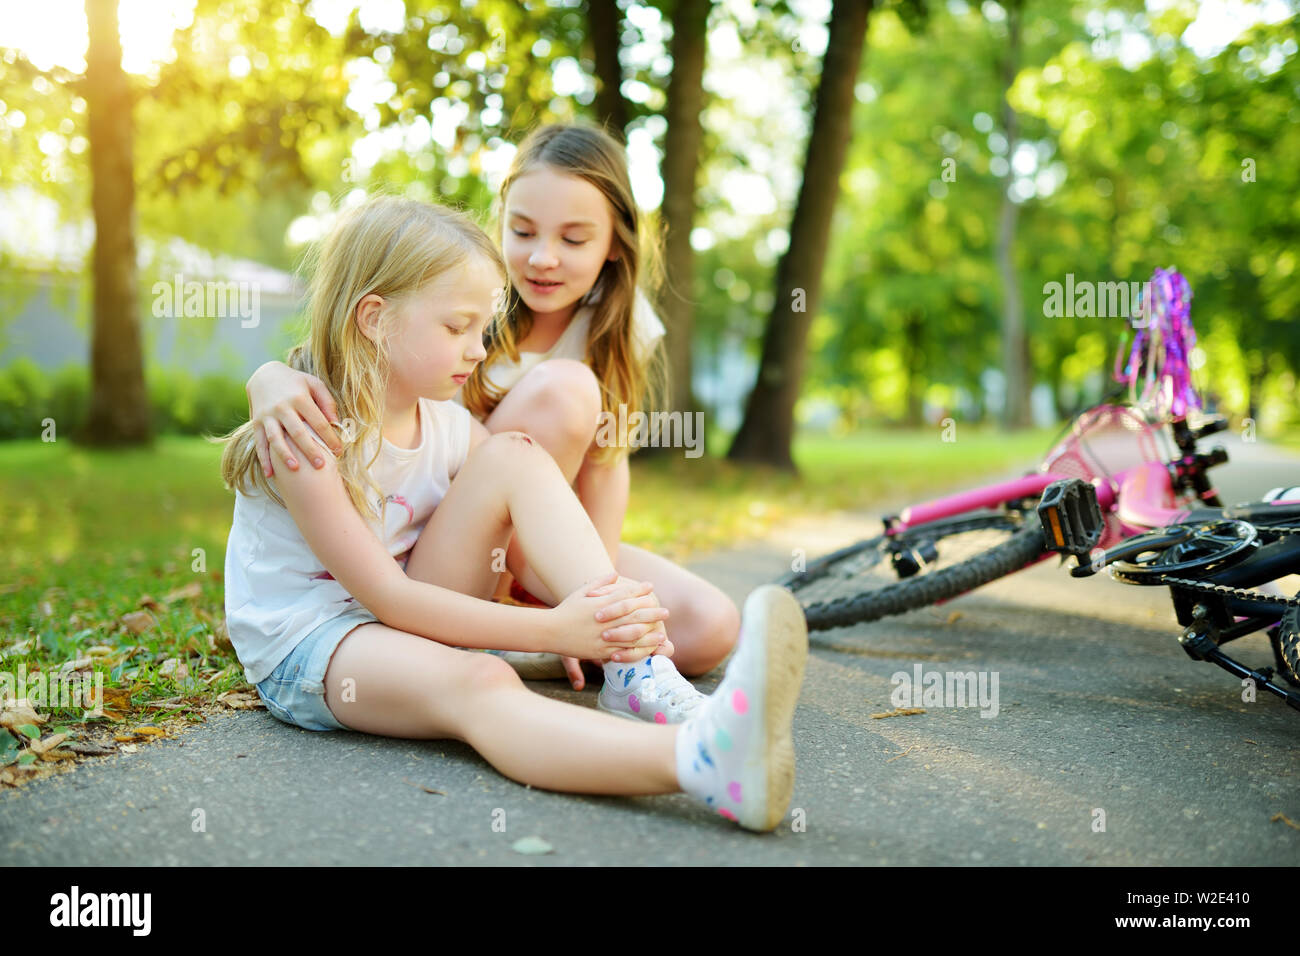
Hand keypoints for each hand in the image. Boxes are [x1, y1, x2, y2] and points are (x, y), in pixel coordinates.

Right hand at [247, 361, 342, 476]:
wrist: (264, 374)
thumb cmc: (296, 382)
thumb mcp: (314, 384)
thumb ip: (327, 401)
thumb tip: (335, 421)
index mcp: (300, 398)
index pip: (318, 421)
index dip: (330, 437)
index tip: (339, 450)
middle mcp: (282, 407)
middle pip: (298, 432)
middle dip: (310, 450)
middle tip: (321, 466)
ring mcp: (268, 416)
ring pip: (276, 439)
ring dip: (285, 455)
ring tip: (296, 469)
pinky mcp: (256, 422)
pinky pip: (259, 443)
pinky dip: (264, 459)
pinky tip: (270, 474)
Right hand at [548, 573, 670, 665]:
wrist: (549, 631)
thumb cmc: (565, 610)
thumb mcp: (581, 592)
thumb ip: (600, 583)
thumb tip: (616, 574)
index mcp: (600, 604)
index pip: (623, 595)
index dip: (639, 590)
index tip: (650, 587)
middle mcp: (603, 619)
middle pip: (632, 615)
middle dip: (651, 613)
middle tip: (666, 611)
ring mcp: (602, 636)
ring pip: (629, 635)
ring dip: (647, 634)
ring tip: (662, 633)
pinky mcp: (599, 651)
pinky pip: (620, 651)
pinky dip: (634, 650)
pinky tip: (645, 651)